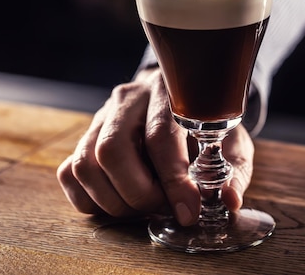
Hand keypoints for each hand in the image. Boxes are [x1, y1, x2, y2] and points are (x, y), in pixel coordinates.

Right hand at [56, 67, 254, 225]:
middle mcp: (129, 99)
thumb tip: (229, 201)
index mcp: (168, 92)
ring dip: (115, 200)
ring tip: (144, 207)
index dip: (174, 181)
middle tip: (162, 208)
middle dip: (138, 193)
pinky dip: (93, 200)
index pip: (160, 136)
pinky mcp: (85, 137)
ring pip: (85, 164)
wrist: (183, 99)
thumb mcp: (231, 142)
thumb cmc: (207, 125)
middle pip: (112, 150)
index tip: (188, 211)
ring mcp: (101, 117)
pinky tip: (123, 202)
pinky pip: (70, 174)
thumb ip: (233, 171)